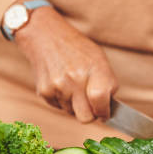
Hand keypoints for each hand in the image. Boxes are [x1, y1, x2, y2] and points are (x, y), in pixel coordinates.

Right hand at [14, 0, 117, 122]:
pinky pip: (59, 107)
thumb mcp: (99, 59)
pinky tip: (61, 84)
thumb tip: (108, 109)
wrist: (45, 36)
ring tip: (72, 86)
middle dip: (90, 115)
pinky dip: (62, 100)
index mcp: (94, 68)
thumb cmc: (77, 48)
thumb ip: (107, 83)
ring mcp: (58, 86)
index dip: (104, 112)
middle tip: (91, 105)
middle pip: (86, 118)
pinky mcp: (44, 92)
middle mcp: (76, 78)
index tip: (105, 113)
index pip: (101, 101)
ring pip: (72, 113)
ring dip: (75, 105)